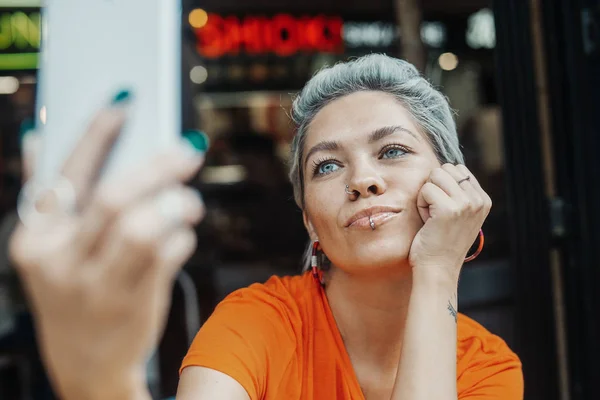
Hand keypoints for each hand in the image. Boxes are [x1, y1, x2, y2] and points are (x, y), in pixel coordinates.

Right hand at [9, 103, 205, 398]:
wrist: (87, 364)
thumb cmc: (76, 292)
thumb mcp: (52, 250)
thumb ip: (51, 197)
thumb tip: (38, 136)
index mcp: (34, 239)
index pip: (65, 175)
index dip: (97, 134)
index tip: (126, 100)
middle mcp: (60, 262)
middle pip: (114, 199)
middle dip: (157, 167)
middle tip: (189, 147)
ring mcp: (96, 287)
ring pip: (144, 228)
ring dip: (176, 204)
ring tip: (188, 200)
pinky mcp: (132, 304)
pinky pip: (167, 256)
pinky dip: (182, 236)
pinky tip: (182, 234)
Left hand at [409, 164, 490, 283]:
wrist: (437, 269)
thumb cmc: (441, 242)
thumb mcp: (460, 214)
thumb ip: (460, 192)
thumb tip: (449, 167)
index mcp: (484, 200)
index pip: (457, 169)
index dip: (443, 187)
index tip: (445, 211)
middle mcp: (479, 200)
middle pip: (445, 169)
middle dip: (434, 188)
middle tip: (436, 214)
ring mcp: (466, 204)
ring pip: (435, 176)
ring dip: (426, 195)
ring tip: (432, 217)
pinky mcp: (449, 209)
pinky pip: (425, 189)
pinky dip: (420, 204)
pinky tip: (428, 221)